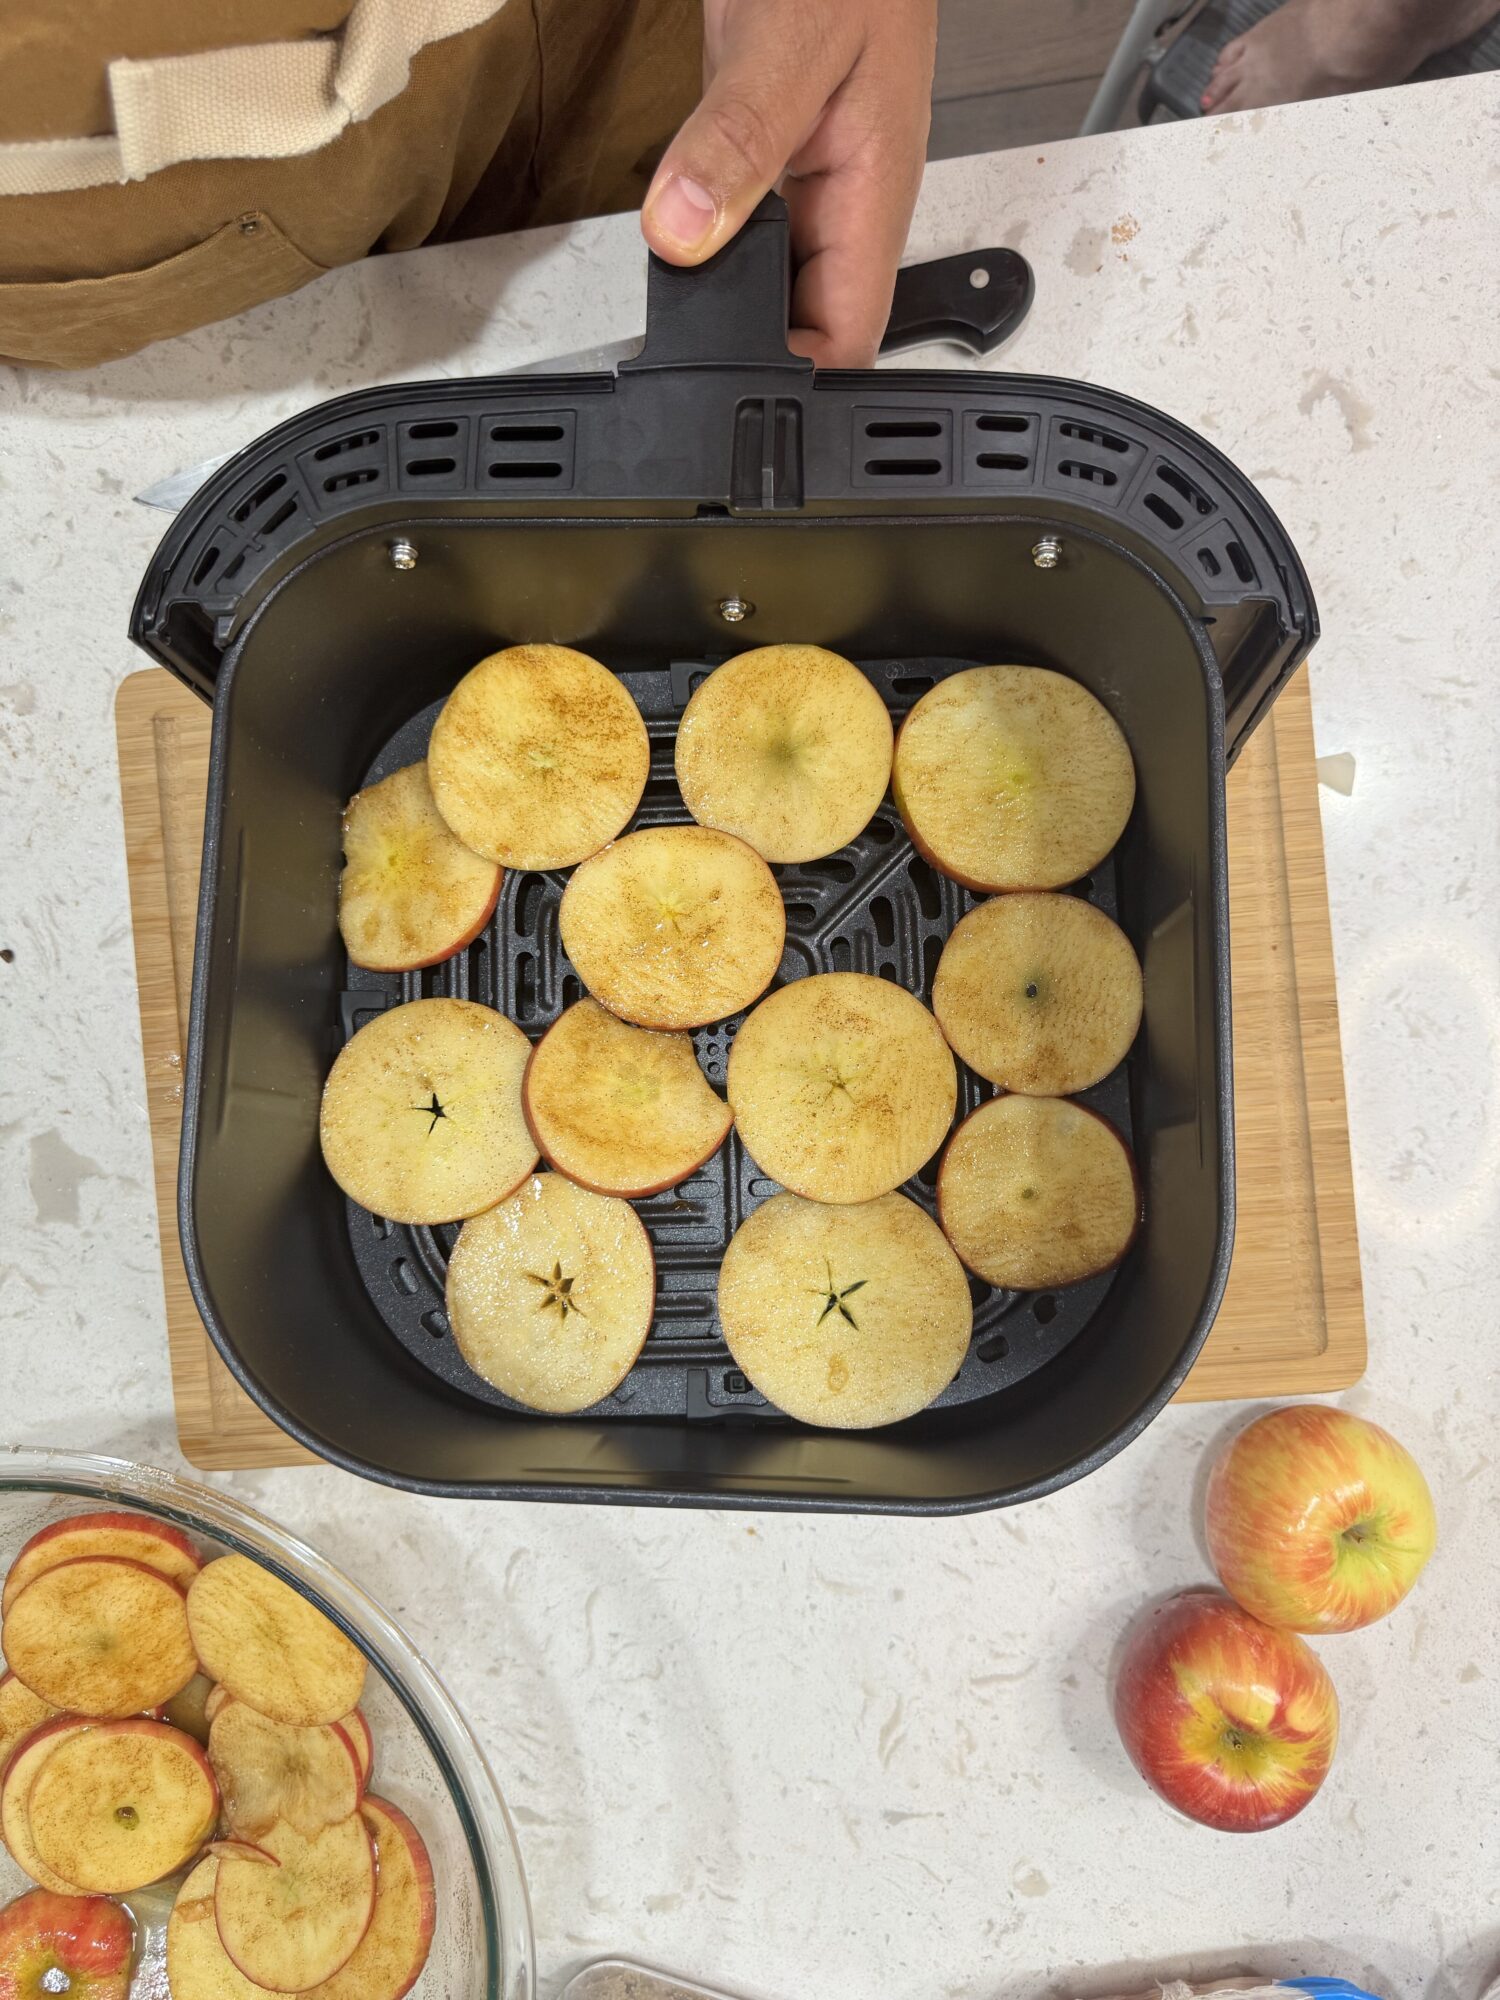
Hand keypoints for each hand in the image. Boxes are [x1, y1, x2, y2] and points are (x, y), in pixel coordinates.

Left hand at [641, 0, 937, 366]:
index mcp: (875, 192)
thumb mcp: (792, 40)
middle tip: (673, 358)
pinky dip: (700, 239)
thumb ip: (737, 139)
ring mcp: (806, 174)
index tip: (727, 394)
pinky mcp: (765, 146)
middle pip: (803, 322)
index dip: (797, 386)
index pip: (850, 340)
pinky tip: (672, 236)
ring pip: (764, 276)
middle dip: (742, 346)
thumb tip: (683, 234)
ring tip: (665, 313)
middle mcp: (845, 196)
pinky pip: (737, 221)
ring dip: (716, 294)